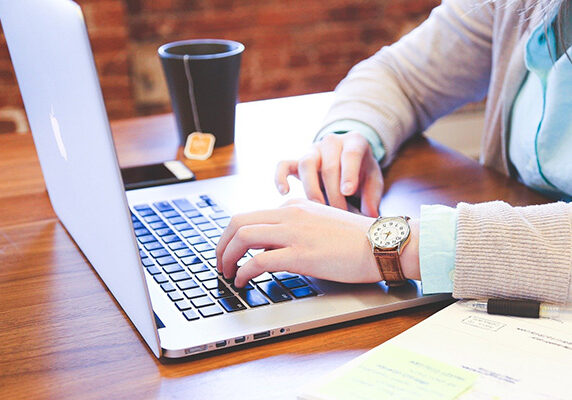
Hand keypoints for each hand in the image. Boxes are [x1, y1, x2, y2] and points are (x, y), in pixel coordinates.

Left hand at [216, 199, 420, 286]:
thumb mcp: (320, 223)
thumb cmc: (356, 239)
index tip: (230, 251)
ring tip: (226, 273)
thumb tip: (272, 247)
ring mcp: (294, 233)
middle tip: (220, 262)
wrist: (382, 243)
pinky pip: (259, 260)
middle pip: (238, 221)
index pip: (251, 216)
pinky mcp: (301, 254)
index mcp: (294, 207)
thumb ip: (296, 229)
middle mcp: (290, 214)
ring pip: (243, 236)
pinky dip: (243, 272)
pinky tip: (243, 282)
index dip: (234, 236)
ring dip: (227, 256)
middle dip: (222, 244)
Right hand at [274, 132, 382, 216]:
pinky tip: (285, 193)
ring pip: (306, 164)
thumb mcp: (373, 180)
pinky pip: (283, 165)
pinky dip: (280, 177)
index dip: (348, 173)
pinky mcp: (297, 161)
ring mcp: (312, 151)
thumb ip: (372, 196)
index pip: (350, 154)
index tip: (347, 191)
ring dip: (312, 189)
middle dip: (333, 193)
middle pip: (328, 165)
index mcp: (354, 142)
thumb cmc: (362, 172)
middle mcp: (332, 142)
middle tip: (339, 213)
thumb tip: (370, 216)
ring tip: (319, 208)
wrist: (347, 159)